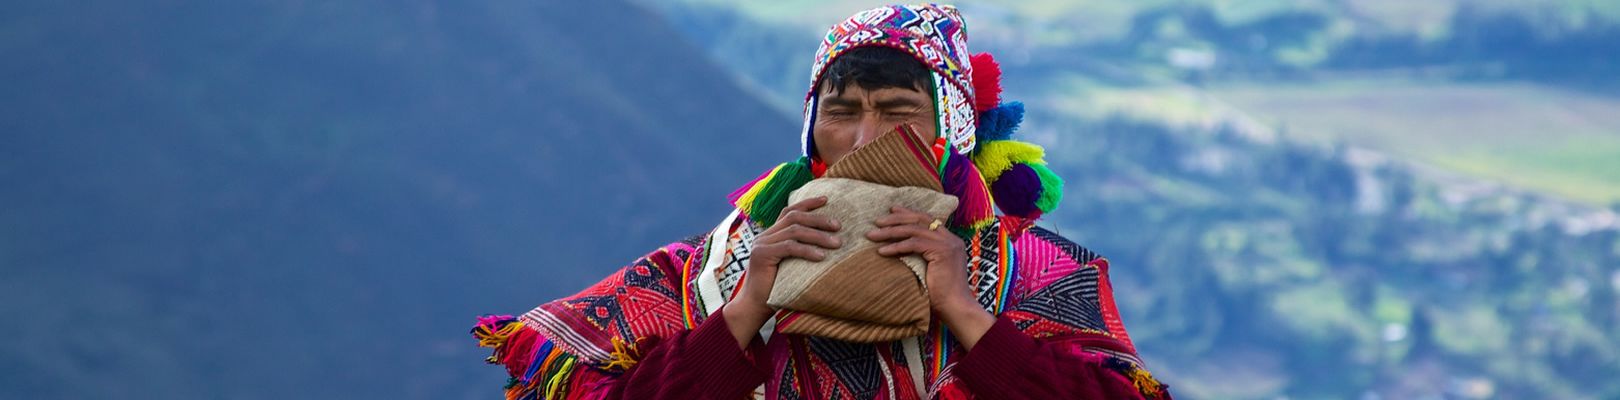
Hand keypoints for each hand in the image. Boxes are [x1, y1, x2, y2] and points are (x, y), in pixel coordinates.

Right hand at [722, 196, 841, 347]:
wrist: (754, 308)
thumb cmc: (776, 290)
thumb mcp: (790, 266)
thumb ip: (799, 253)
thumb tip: (827, 245)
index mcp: (770, 235)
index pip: (789, 212)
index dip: (807, 203)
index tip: (826, 199)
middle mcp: (764, 236)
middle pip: (794, 217)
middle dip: (818, 218)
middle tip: (838, 225)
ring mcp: (761, 244)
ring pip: (794, 231)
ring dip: (818, 235)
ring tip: (837, 243)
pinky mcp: (762, 255)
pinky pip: (789, 247)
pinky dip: (807, 250)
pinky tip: (822, 256)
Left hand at [866, 205, 996, 349]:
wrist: (955, 307)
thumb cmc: (941, 295)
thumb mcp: (929, 269)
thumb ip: (921, 255)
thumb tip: (899, 247)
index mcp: (950, 240)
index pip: (927, 219)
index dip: (908, 214)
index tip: (891, 210)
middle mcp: (951, 239)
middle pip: (920, 219)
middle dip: (896, 218)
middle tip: (877, 221)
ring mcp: (948, 244)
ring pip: (914, 230)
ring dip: (890, 232)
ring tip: (872, 236)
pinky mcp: (942, 252)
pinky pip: (914, 244)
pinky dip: (896, 246)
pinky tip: (882, 251)